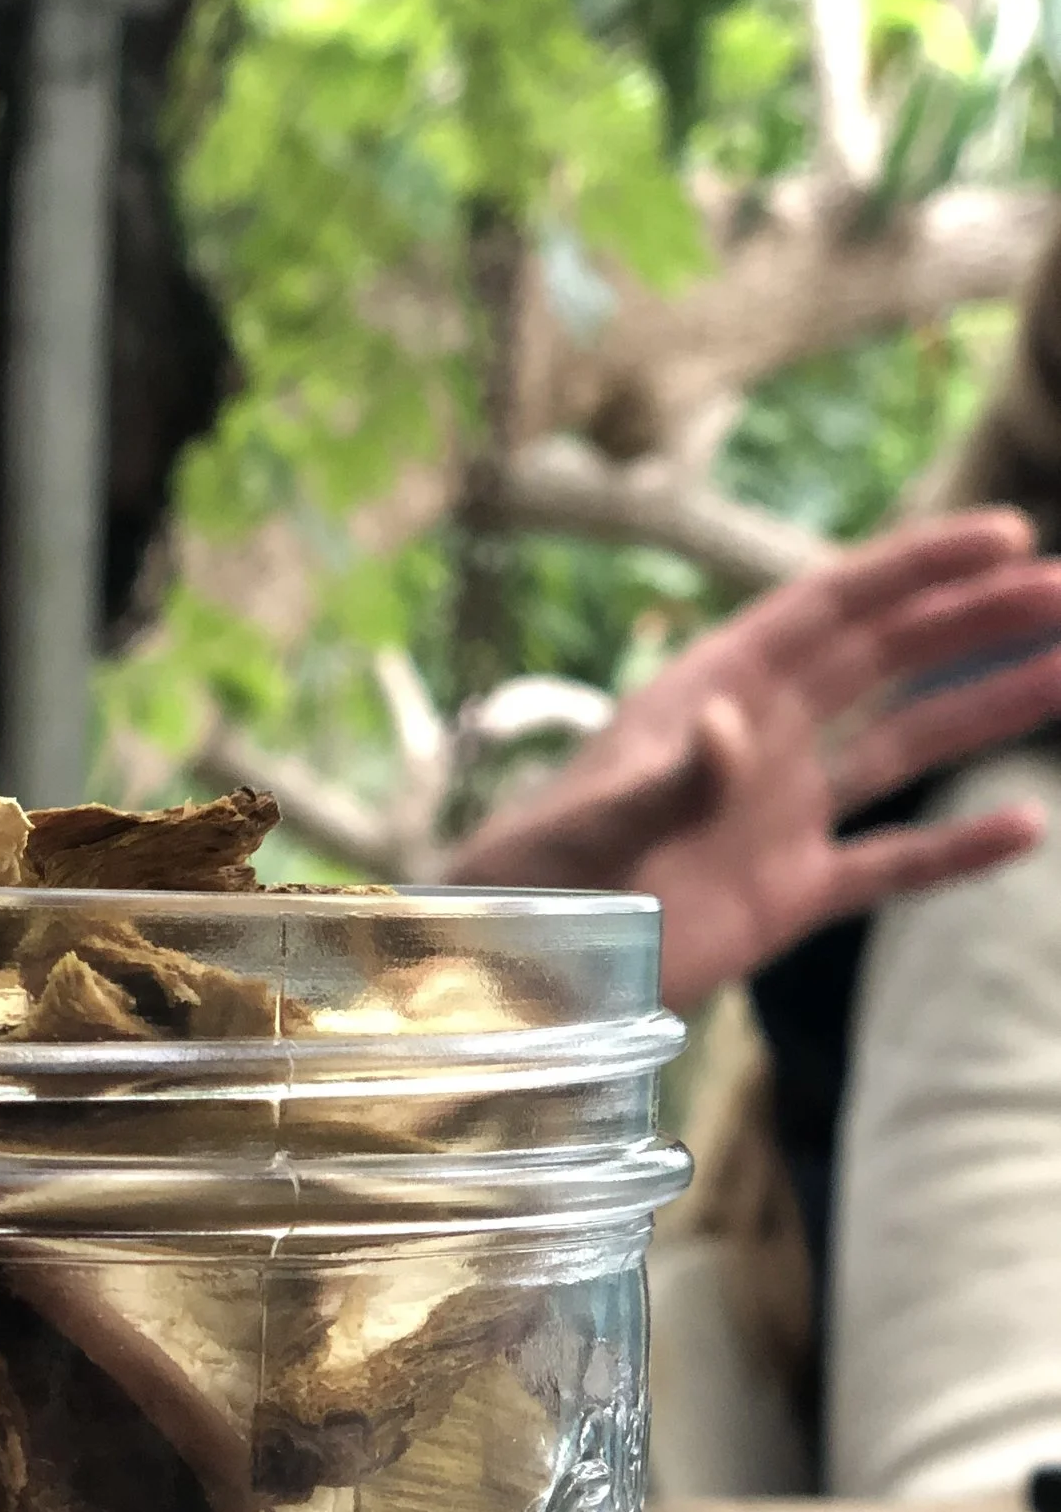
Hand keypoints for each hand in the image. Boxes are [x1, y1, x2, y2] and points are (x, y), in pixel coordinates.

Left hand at [444, 510, 1060, 1007]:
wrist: (502, 973)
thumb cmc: (528, 886)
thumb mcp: (592, 828)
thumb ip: (666, 779)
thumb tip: (734, 726)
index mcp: (709, 695)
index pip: (828, 609)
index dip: (915, 569)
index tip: (1005, 538)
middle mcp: (754, 743)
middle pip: (882, 662)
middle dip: (970, 621)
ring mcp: (775, 818)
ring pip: (901, 748)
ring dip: (982, 710)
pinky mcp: (787, 896)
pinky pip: (887, 863)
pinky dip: (953, 851)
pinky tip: (1024, 828)